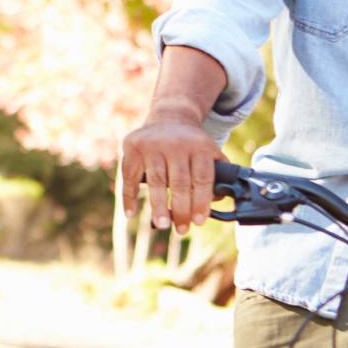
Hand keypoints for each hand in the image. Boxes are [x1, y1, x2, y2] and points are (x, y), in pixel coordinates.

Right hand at [120, 108, 222, 234]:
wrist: (170, 118)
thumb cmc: (192, 146)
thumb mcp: (209, 152)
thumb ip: (218, 174)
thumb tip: (218, 202)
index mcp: (199, 146)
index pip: (202, 178)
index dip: (201, 201)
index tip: (199, 221)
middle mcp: (176, 144)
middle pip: (179, 182)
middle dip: (181, 208)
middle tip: (181, 230)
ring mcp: (153, 145)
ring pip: (156, 180)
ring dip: (158, 205)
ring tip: (162, 225)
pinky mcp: (133, 148)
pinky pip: (130, 176)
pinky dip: (129, 196)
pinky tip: (131, 214)